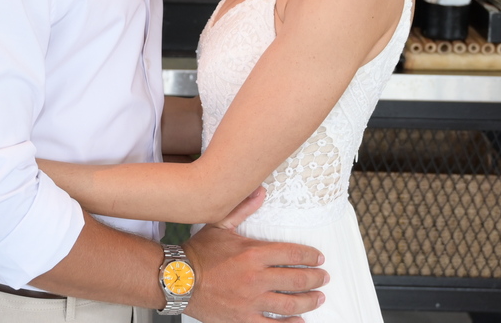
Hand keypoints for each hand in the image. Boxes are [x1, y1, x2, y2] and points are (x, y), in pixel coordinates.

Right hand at [183, 189, 325, 322]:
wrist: (177, 279)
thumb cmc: (198, 253)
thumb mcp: (221, 226)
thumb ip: (243, 209)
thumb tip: (259, 191)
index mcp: (253, 253)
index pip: (292, 253)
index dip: (309, 256)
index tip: (318, 258)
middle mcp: (256, 278)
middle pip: (297, 279)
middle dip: (315, 278)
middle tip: (324, 278)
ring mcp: (251, 300)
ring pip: (290, 304)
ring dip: (309, 301)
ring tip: (318, 298)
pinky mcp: (244, 318)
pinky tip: (299, 322)